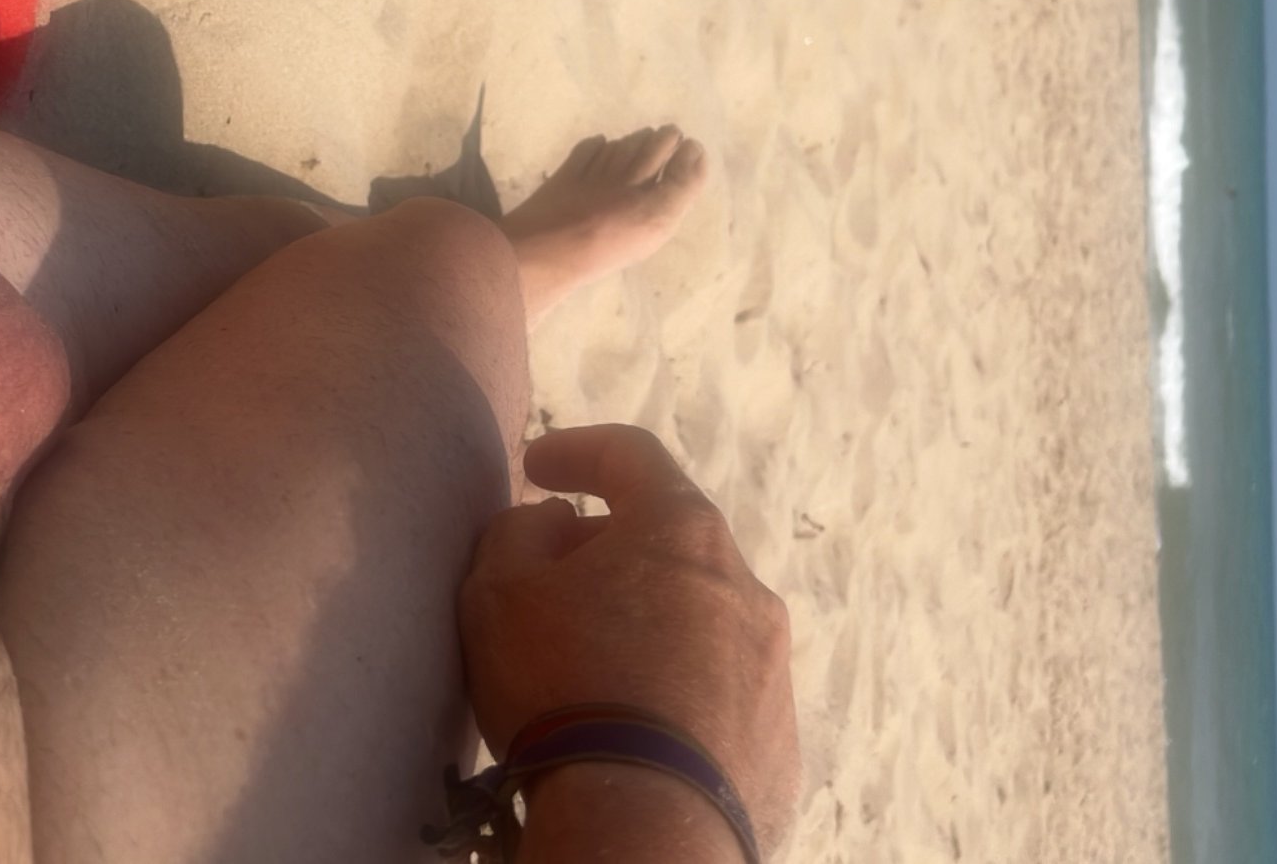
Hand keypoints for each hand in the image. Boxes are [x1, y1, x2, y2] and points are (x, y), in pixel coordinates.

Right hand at [458, 424, 797, 844]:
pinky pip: (717, 693)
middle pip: (670, 541)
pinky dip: (675, 693)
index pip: (630, 456)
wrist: (645, 826)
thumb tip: (555, 526)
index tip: (537, 468)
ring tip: (591, 669)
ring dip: (648, 624)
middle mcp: (744, 585)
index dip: (577, 450)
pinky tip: (632, 730)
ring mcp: (771, 665)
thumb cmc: (564, 689)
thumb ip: (518, 533)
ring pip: (699, 619)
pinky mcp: (778, 738)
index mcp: (681, 530)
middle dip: (610, 550)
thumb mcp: (499, 593)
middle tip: (554, 583)